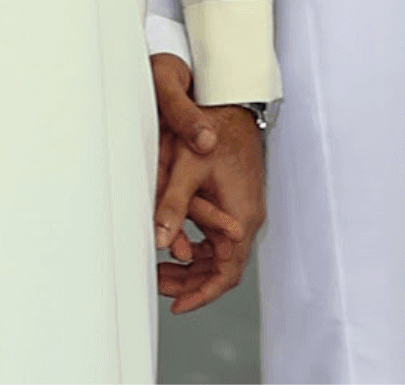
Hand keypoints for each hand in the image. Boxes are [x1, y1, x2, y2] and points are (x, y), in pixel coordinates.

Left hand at [150, 58, 264, 315]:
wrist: (235, 100)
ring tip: (162, 268)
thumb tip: (157, 241)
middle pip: (222, 267)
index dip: (201, 293)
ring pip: (221, 253)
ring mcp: (243, 207)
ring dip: (193, 264)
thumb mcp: (188, 167)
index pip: (225, 272)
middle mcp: (247, 216)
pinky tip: (176, 243)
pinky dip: (199, 246)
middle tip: (159, 285)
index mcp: (240, 214)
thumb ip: (172, 206)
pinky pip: (220, 236)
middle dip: (191, 282)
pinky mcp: (237, 199)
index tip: (177, 305)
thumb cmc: (216, 127)